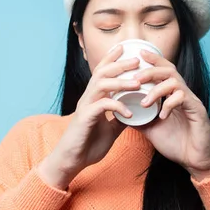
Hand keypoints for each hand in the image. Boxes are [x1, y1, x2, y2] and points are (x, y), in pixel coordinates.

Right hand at [38, 44, 141, 188]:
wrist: (72, 161)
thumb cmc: (88, 145)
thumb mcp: (110, 130)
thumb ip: (120, 118)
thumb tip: (135, 112)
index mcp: (93, 98)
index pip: (101, 72)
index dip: (111, 59)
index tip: (124, 48)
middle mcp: (88, 98)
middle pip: (102, 73)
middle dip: (119, 64)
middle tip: (137, 60)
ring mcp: (85, 107)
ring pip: (101, 85)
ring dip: (120, 82)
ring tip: (137, 83)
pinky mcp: (85, 119)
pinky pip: (102, 106)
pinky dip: (117, 107)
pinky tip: (129, 113)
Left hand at [133, 49, 209, 179]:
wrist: (194, 160)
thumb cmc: (176, 143)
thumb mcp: (151, 128)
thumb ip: (139, 117)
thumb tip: (120, 111)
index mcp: (173, 95)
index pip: (163, 71)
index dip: (153, 60)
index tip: (138, 54)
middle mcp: (183, 94)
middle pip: (169, 70)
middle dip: (151, 71)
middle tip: (135, 79)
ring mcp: (191, 101)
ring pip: (175, 82)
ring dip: (157, 90)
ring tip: (144, 102)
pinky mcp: (198, 111)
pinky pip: (183, 99)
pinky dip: (169, 105)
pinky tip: (162, 116)